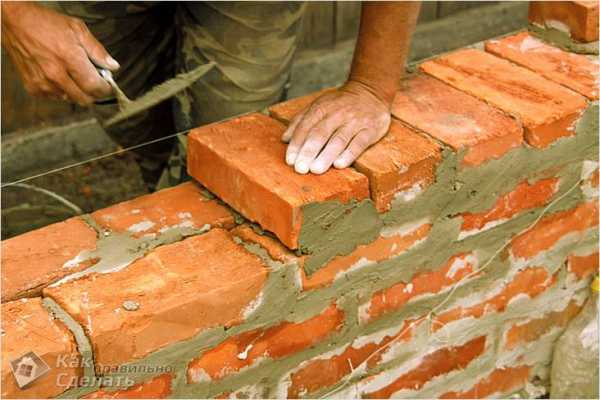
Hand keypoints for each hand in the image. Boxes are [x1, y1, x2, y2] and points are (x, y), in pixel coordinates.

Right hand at [1, 2, 118, 104]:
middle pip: (85, 99)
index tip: (108, 86)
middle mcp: (55, 75)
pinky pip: (55, 97)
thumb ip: (97, 51)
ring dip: (77, 92)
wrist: (16, 22)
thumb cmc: (47, 23)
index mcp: (69, 59)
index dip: (105, 89)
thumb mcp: (78, 29)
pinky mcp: (33, 88)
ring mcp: (43, 83)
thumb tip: (113, 67)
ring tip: (73, 74)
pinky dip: (61, 91)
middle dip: (93, 93)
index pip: (94, 87)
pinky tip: (59, 76)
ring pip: (71, 100)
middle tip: (93, 80)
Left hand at [282, 81, 390, 173]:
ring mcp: (355, 122)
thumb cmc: (339, 104)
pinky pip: (359, 143)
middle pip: (320, 134)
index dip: (297, 144)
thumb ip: (300, 121)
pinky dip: (349, 154)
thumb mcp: (318, 105)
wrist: (371, 93)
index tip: (290, 160)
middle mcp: (338, 114)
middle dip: (309, 152)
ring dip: (326, 156)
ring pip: (339, 140)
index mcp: (322, 108)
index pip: (306, 127)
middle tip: (300, 168)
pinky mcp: (370, 130)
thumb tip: (284, 139)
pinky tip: (339, 165)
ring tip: (316, 170)